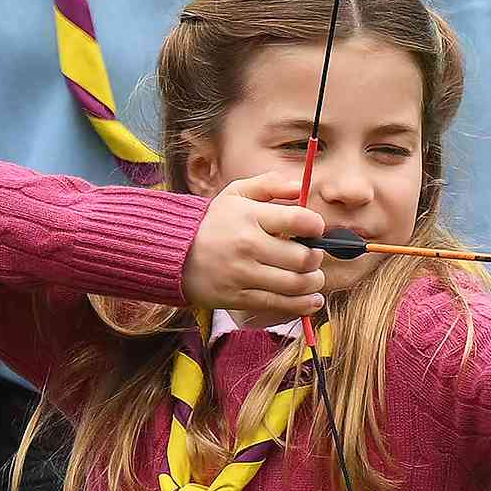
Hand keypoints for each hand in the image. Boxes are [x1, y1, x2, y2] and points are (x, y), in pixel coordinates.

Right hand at [183, 170, 325, 320]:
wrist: (174, 254)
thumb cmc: (213, 222)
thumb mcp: (235, 194)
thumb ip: (268, 185)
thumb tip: (300, 187)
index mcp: (249, 216)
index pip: (298, 220)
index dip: (315, 225)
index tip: (316, 229)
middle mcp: (248, 245)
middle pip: (302, 257)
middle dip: (316, 258)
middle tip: (314, 256)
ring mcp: (243, 274)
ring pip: (295, 284)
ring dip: (314, 282)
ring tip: (314, 277)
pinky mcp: (238, 298)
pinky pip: (278, 304)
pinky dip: (303, 305)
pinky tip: (313, 301)